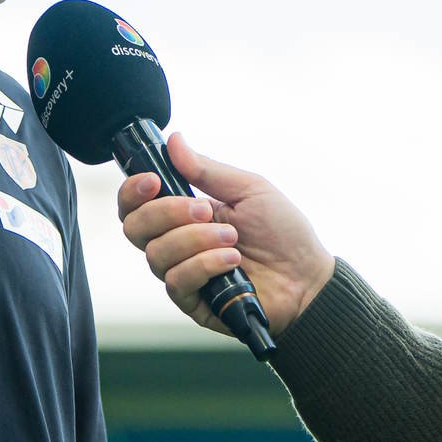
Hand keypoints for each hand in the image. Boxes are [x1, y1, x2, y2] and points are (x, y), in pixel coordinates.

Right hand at [117, 132, 334, 337]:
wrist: (307, 276)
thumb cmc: (282, 231)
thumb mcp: (248, 189)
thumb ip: (206, 169)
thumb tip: (174, 141)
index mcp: (183, 213)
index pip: (136, 204)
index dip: (133, 191)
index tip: (153, 181)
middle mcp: (176, 242)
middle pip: (135, 228)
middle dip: (167, 213)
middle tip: (204, 209)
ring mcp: (183, 272)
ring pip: (156, 254)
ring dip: (195, 240)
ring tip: (232, 238)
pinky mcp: (193, 301)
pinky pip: (177, 281)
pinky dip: (205, 264)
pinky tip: (232, 262)